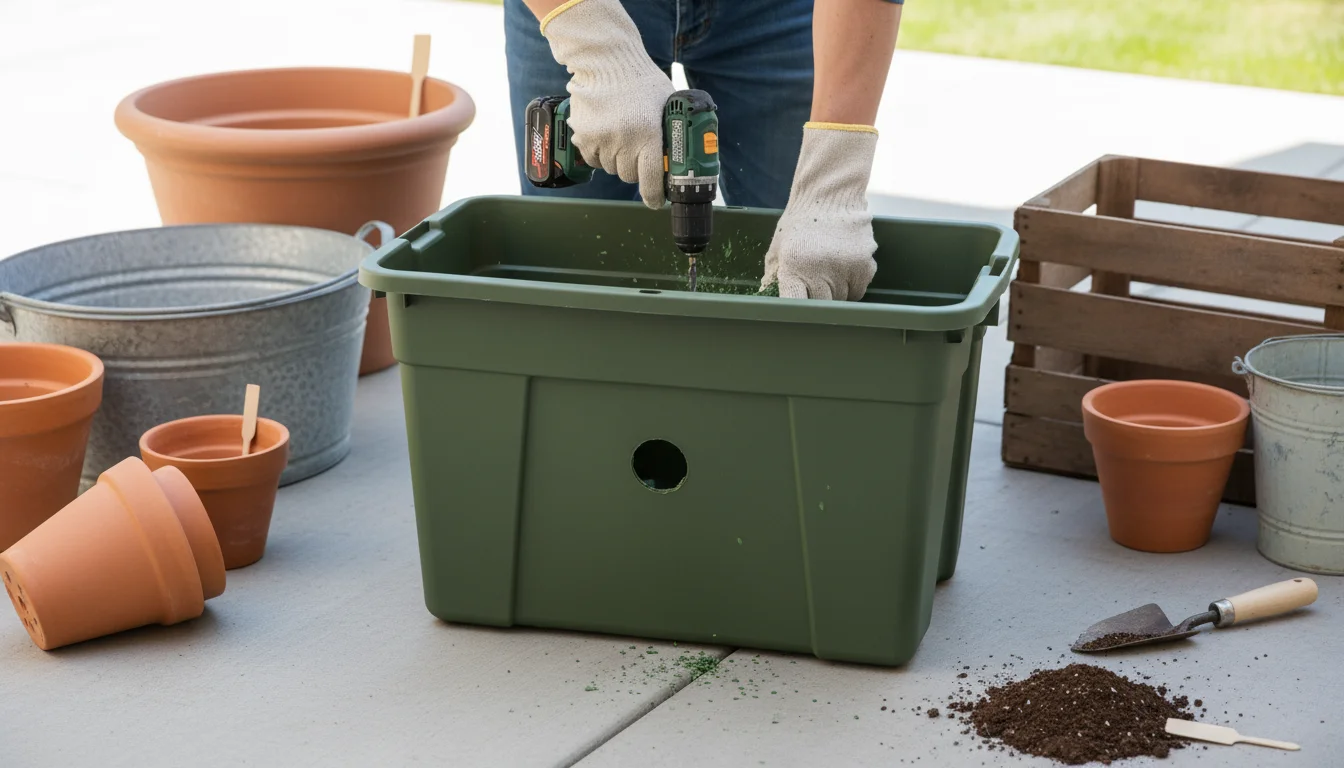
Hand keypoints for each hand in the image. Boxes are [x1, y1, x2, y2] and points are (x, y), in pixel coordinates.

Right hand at [541, 0, 672, 208]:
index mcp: (649, 135)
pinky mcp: (584, 136)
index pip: (652, 180)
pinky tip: (606, 136)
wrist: (608, 61)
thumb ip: (672, 132)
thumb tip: (681, 159)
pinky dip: (600, 154)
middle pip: (629, 176)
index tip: (656, 201)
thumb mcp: (667, 105)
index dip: (654, 196)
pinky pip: (593, 160)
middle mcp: (625, 141)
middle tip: (639, 152)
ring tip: (622, 137)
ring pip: (611, 168)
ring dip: (618, 160)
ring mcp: (602, 140)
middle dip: (636, 168)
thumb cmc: (642, 82)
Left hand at [761, 123, 878, 300]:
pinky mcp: (865, 265)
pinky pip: (859, 290)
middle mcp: (821, 271)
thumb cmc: (799, 223)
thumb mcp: (778, 248)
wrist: (829, 195)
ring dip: (836, 293)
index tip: (797, 313)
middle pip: (822, 306)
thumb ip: (774, 277)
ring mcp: (845, 269)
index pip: (795, 306)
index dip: (797, 312)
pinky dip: (852, 285)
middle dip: (818, 300)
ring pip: (842, 300)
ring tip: (829, 270)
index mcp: (794, 268)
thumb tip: (768, 301)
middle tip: (814, 284)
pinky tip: (843, 266)